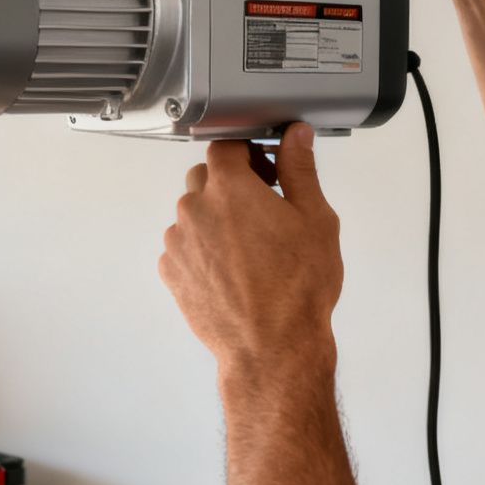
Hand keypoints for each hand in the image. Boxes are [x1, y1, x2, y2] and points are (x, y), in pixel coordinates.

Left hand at [158, 124, 342, 377]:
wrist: (270, 348)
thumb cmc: (296, 289)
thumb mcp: (314, 219)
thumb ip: (299, 169)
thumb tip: (296, 136)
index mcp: (230, 187)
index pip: (227, 145)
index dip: (249, 152)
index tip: (265, 168)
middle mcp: (195, 209)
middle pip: (206, 177)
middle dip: (233, 185)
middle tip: (264, 210)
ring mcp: (178, 241)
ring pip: (194, 213)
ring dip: (216, 219)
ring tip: (251, 249)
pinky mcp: (170, 271)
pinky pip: (184, 245)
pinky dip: (203, 249)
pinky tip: (233, 270)